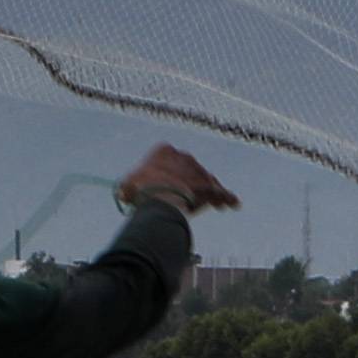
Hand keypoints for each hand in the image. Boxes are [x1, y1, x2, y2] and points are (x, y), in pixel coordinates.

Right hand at [120, 143, 235, 215]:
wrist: (161, 198)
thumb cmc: (141, 191)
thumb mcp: (127, 187)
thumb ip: (128, 187)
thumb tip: (124, 193)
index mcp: (164, 151)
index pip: (168, 162)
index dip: (167, 177)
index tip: (165, 189)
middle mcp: (184, 157)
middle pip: (189, 171)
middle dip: (190, 184)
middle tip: (189, 200)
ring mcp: (199, 171)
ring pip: (207, 182)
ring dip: (211, 193)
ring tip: (218, 206)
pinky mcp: (211, 186)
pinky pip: (222, 193)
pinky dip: (228, 198)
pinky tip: (233, 204)